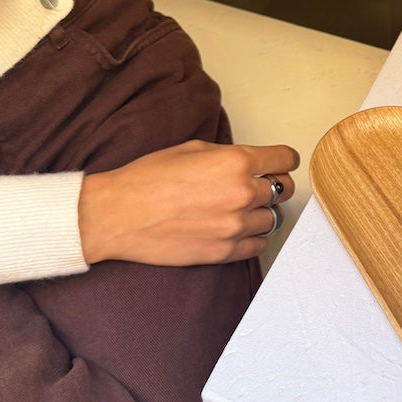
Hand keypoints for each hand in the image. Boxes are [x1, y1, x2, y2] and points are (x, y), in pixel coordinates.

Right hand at [79, 140, 299, 266]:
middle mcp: (242, 193)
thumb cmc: (146, 178)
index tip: (281, 164)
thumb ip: (227, 155)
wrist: (116, 215)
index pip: (285, 159)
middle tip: (259, 186)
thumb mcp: (191, 150)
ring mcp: (235, 226)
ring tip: (241, 210)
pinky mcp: (225, 252)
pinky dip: (253, 237)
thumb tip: (248, 163)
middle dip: (274, 185)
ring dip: (262, 213)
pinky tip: (237, 230)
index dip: (284, 160)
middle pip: (283, 190)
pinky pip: (259, 245)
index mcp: (235, 162)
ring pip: (272, 219)